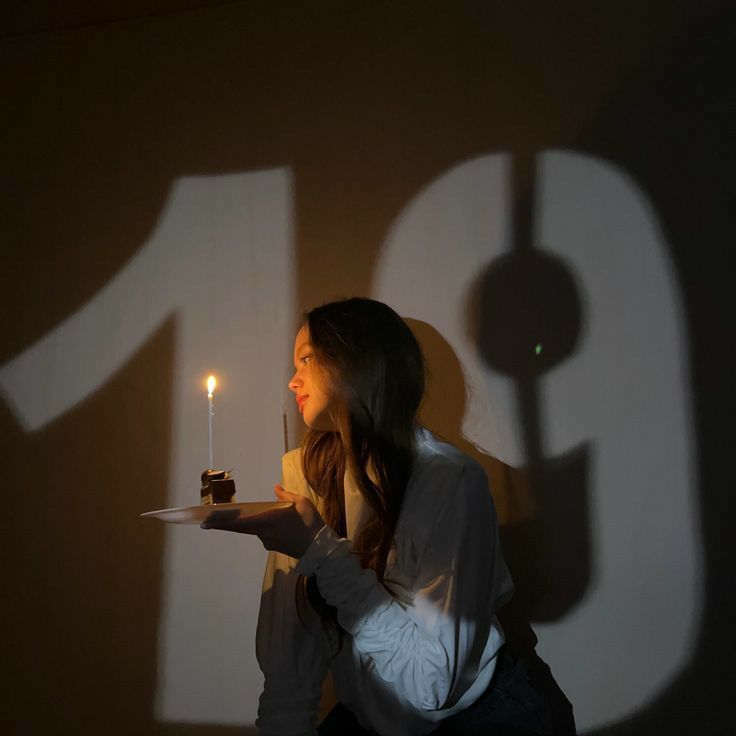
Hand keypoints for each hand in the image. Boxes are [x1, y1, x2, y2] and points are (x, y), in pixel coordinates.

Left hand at [201, 484, 325, 558]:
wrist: (321, 549)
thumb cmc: (311, 523)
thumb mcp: (302, 503)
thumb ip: (286, 495)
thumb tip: (276, 487)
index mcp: (269, 520)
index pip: (240, 522)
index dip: (222, 522)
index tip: (206, 522)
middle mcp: (264, 533)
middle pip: (240, 528)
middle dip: (223, 525)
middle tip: (206, 523)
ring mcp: (268, 542)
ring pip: (254, 530)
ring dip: (251, 524)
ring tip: (259, 516)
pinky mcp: (274, 547)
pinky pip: (263, 534)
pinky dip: (262, 527)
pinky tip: (276, 523)